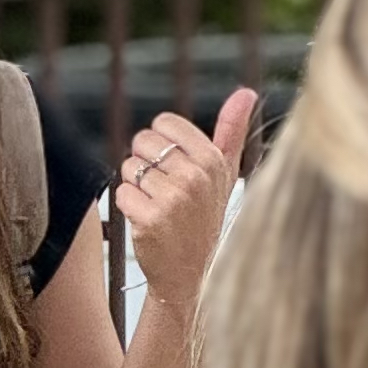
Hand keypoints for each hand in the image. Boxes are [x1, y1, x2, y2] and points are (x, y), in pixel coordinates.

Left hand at [115, 87, 254, 312]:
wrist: (193, 275)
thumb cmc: (205, 218)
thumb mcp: (225, 175)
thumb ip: (232, 130)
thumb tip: (246, 91)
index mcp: (212, 160)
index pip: (165, 123)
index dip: (162, 143)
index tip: (175, 167)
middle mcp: (195, 177)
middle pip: (143, 142)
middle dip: (147, 164)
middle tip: (165, 191)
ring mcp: (172, 199)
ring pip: (129, 167)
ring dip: (136, 186)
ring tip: (158, 206)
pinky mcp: (150, 219)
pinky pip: (121, 192)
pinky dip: (127, 205)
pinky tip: (147, 221)